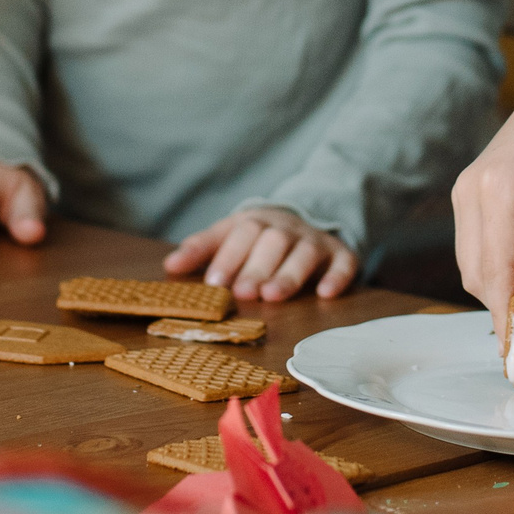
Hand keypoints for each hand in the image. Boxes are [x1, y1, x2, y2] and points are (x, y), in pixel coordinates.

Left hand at [164, 206, 357, 300]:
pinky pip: (344, 261)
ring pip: (305, 252)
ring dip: (290, 274)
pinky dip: (337, 276)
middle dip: (257, 268)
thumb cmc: (258, 237)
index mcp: (256, 222)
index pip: (242, 232)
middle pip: (273, 242)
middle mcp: (286, 228)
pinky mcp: (340, 253)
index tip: (215, 281)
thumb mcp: (229, 235)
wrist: (307, 218)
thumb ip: (202, 249)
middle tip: (245, 293)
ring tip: (273, 296)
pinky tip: (326, 293)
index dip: (229, 256)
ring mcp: (315, 240)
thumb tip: (169, 266)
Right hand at [453, 52, 513, 347]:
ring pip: (469, 263)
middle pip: (474, 271)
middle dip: (499, 309)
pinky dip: (493, 272)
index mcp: (499, 185)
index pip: (494, 266)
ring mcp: (464, 191)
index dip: (505, 311)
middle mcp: (471, 188)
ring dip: (494, 293)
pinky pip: (474, 247)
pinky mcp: (469, 195)